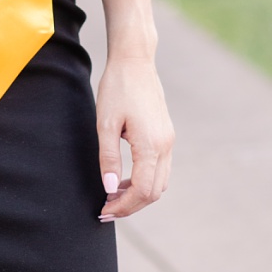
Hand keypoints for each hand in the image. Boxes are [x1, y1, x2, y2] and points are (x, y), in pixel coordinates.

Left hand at [94, 56, 173, 220]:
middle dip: (131, 205)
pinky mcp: (166, 135)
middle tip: (105, 209)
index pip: (143, 191)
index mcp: (152, 145)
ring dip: (138, 194)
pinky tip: (124, 179)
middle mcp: (166, 147)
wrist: (135, 61)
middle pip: (154, 192)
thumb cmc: (116, 88)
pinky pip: (160, 169)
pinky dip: (144, 180)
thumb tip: (110, 189)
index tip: (103, 211)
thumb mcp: (105, 123)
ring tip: (112, 196)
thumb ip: (108, 158)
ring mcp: (169, 141)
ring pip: (159, 182)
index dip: (124, 206)